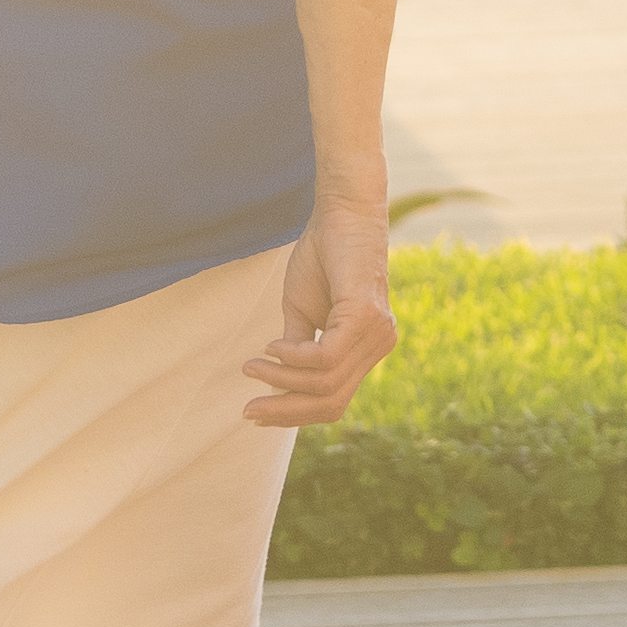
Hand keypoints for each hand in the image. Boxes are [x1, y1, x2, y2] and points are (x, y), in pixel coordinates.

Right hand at [243, 196, 395, 427]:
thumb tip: (279, 389)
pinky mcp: (366, 317)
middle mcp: (378, 346)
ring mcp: (377, 335)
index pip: (334, 400)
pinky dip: (294, 358)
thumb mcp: (302, 312)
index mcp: (366, 348)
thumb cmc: (322, 256)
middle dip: (286, 410)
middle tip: (248, 411)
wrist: (340, 211)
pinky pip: (326, 358)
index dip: (295, 413)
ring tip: (253, 366)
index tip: (257, 415)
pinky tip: (272, 348)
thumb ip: (298, 350)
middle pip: (332, 402)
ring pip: (326, 383)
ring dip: (282, 379)